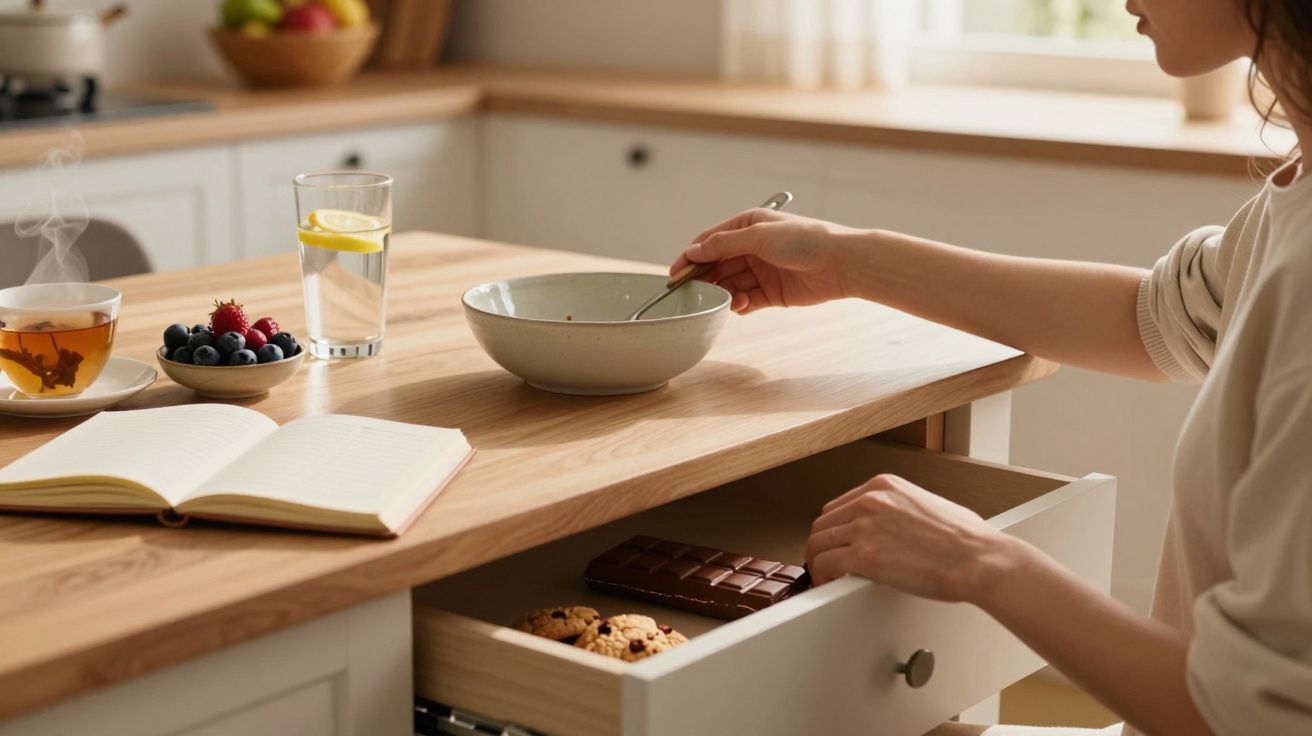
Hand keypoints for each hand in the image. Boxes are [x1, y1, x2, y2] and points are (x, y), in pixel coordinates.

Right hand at [671, 208, 859, 313]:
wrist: (841, 263)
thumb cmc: (804, 240)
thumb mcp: (758, 236)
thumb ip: (723, 244)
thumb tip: (693, 251)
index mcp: (747, 226)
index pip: (710, 241)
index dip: (690, 256)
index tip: (674, 274)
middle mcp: (752, 248)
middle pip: (717, 265)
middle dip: (704, 278)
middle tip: (689, 292)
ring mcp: (761, 271)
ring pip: (729, 284)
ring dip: (722, 293)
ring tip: (720, 299)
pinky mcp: (771, 294)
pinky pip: (746, 300)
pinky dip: (738, 305)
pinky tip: (738, 305)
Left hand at [805, 474, 1014, 602]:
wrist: (978, 559)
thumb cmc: (966, 538)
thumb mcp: (926, 503)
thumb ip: (899, 509)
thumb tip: (889, 526)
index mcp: (884, 486)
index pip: (839, 506)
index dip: (833, 529)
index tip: (834, 543)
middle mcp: (870, 501)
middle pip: (823, 524)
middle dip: (822, 545)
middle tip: (824, 563)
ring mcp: (864, 527)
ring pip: (818, 544)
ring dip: (817, 562)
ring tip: (824, 577)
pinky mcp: (864, 556)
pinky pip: (826, 565)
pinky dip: (822, 577)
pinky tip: (828, 585)